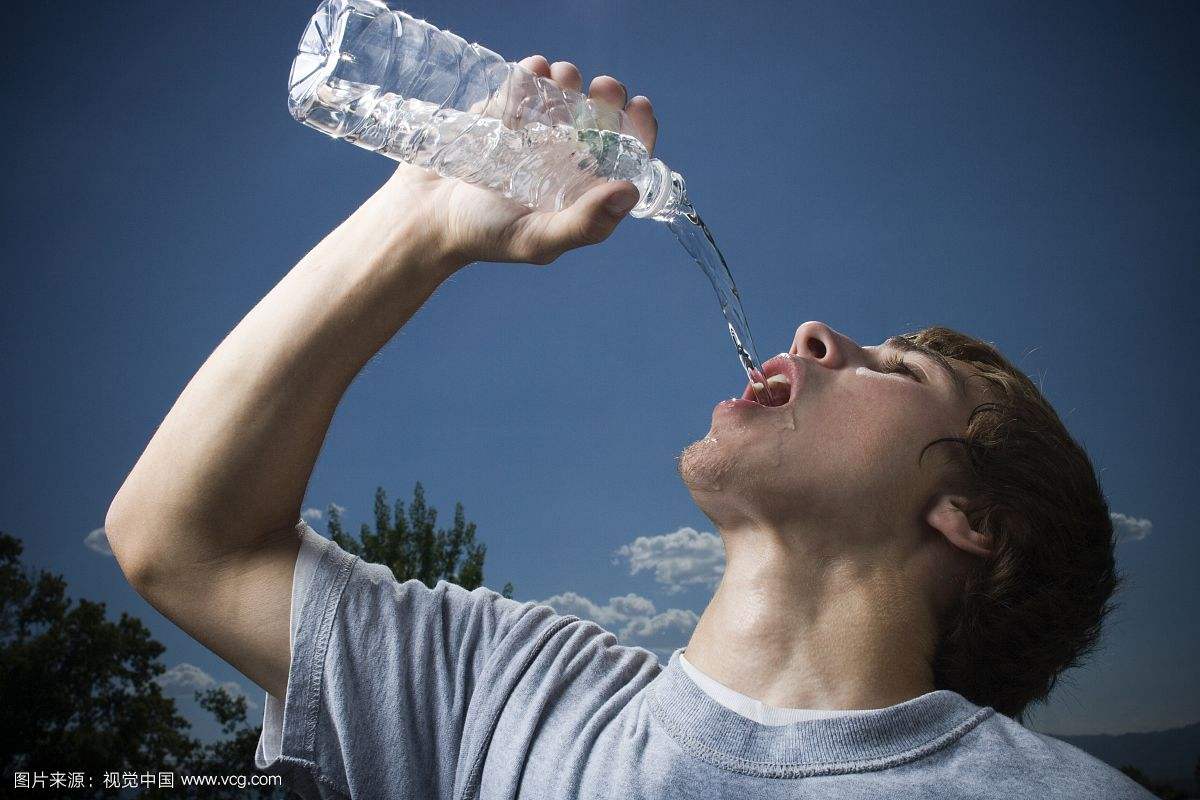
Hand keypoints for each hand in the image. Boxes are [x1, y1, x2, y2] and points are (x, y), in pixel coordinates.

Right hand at [384, 55, 658, 266]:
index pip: (626, 154)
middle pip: (602, 115)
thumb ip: (586, 223)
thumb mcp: (538, 239)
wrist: (426, 214)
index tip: (637, 107)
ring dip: (570, 79)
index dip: (638, 129)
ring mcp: (536, 129)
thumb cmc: (485, 235)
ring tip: (561, 78)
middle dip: (607, 96)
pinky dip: (533, 72)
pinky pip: (528, 81)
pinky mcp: (505, 108)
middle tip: (601, 88)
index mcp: (584, 188)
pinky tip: (533, 71)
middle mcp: (567, 157)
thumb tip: (630, 191)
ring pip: (567, 91)